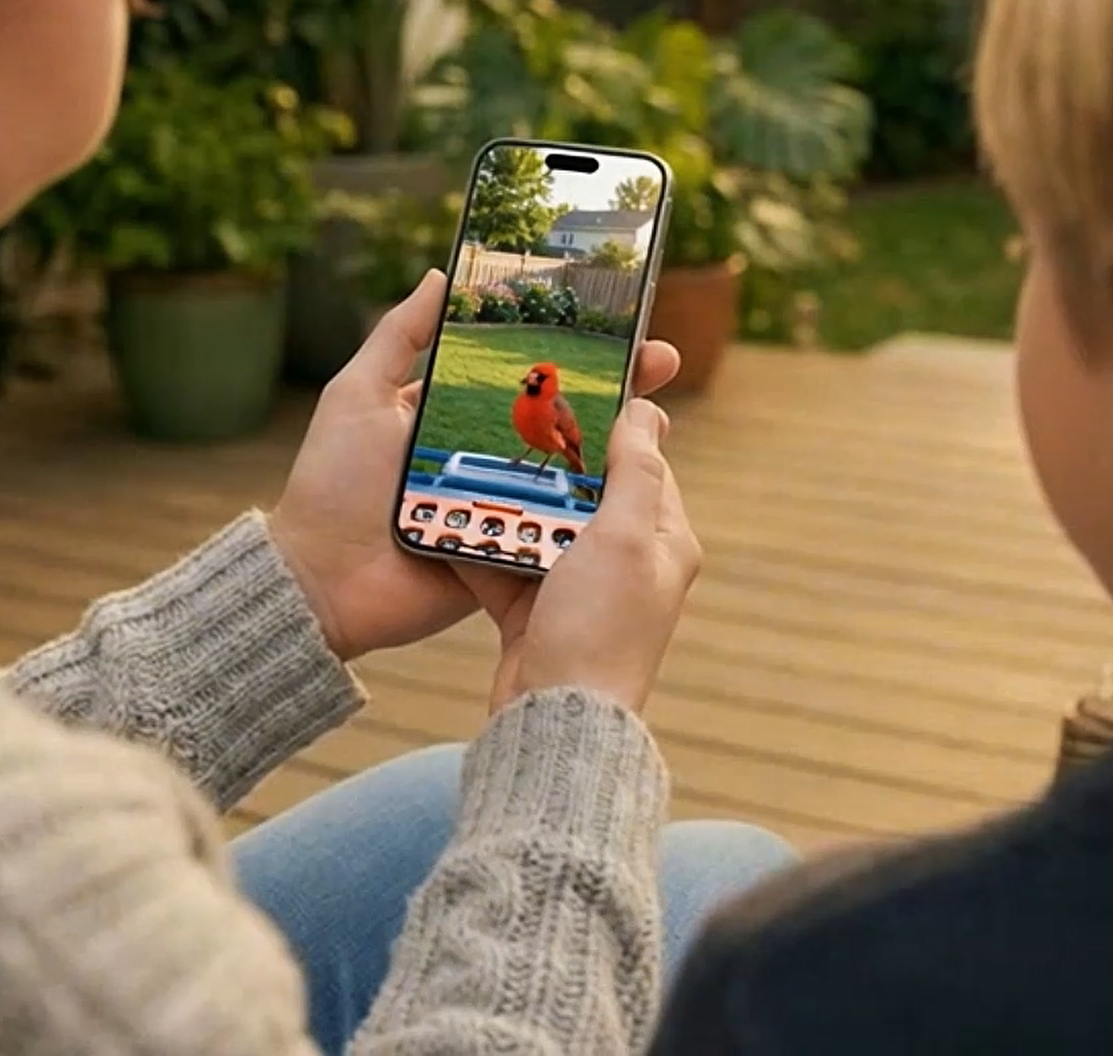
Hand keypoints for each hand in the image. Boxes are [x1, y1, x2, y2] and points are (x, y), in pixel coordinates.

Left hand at [267, 269, 683, 662]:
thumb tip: (440, 275)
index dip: (571, 352)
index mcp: (452, 416)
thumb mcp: (358, 396)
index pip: (525, 375)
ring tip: (658, 421)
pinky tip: (632, 487)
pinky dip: (592, 512)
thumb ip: (398, 337)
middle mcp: (483, 456)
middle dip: (615, 392)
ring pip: (569, 473)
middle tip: (660, 364)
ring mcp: (500, 506)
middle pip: (562, 419)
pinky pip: (557, 529)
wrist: (321, 581)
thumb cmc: (331, 485)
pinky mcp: (508, 552)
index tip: (616, 326)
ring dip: (617, 449)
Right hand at [452, 398, 702, 714]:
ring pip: (541, 522)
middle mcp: (626, 562)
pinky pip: (506, 561)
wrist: (553, 721)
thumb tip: (646, 410)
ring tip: (472, 460)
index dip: (611, 427)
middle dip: (547, 461)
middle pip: (585, 491)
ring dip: (508, 499)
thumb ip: (634, 473)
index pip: (644, 464)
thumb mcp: (625, 540)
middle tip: (509, 420)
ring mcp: (579, 588)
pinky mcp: (536, 611)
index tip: (571, 391)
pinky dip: (482, 542)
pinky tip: (449, 515)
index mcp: (664, 541)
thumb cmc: (600, 631)